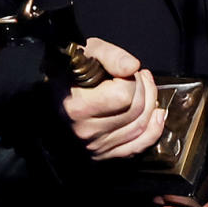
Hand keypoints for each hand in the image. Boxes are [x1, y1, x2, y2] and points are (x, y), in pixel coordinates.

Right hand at [57, 37, 165, 159]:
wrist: (51, 98)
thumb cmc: (68, 73)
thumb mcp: (85, 52)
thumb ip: (110, 55)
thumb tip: (132, 67)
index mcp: (78, 106)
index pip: (124, 95)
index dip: (132, 79)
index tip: (125, 71)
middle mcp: (86, 131)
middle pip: (136, 111)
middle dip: (145, 89)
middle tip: (140, 76)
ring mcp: (95, 146)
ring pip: (141, 127)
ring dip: (151, 105)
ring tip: (144, 89)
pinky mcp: (103, 154)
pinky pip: (138, 146)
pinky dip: (153, 130)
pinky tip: (157, 114)